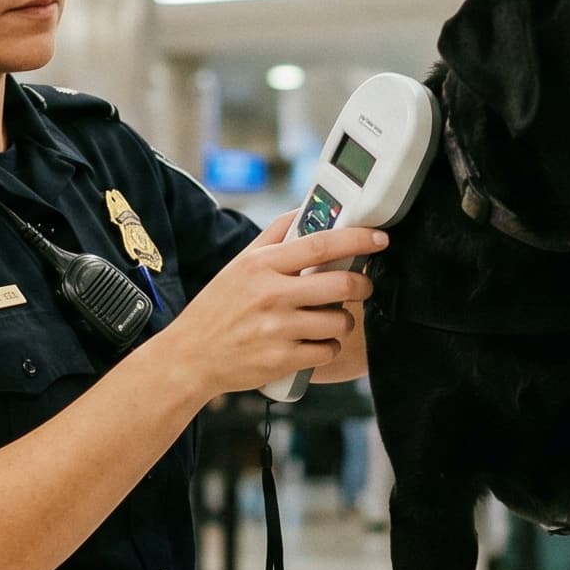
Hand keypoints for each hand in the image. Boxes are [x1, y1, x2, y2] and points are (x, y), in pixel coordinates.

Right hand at [158, 221, 385, 400]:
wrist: (190, 357)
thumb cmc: (216, 310)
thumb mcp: (239, 265)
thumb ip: (273, 237)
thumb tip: (303, 210)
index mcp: (262, 266)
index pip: (320, 244)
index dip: (358, 239)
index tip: (379, 238)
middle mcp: (271, 295)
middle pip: (340, 284)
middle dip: (361, 284)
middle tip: (360, 285)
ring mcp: (278, 329)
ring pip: (339, 320)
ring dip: (343, 320)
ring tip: (328, 319)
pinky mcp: (282, 360)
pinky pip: (328, 350)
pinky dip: (329, 346)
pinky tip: (315, 342)